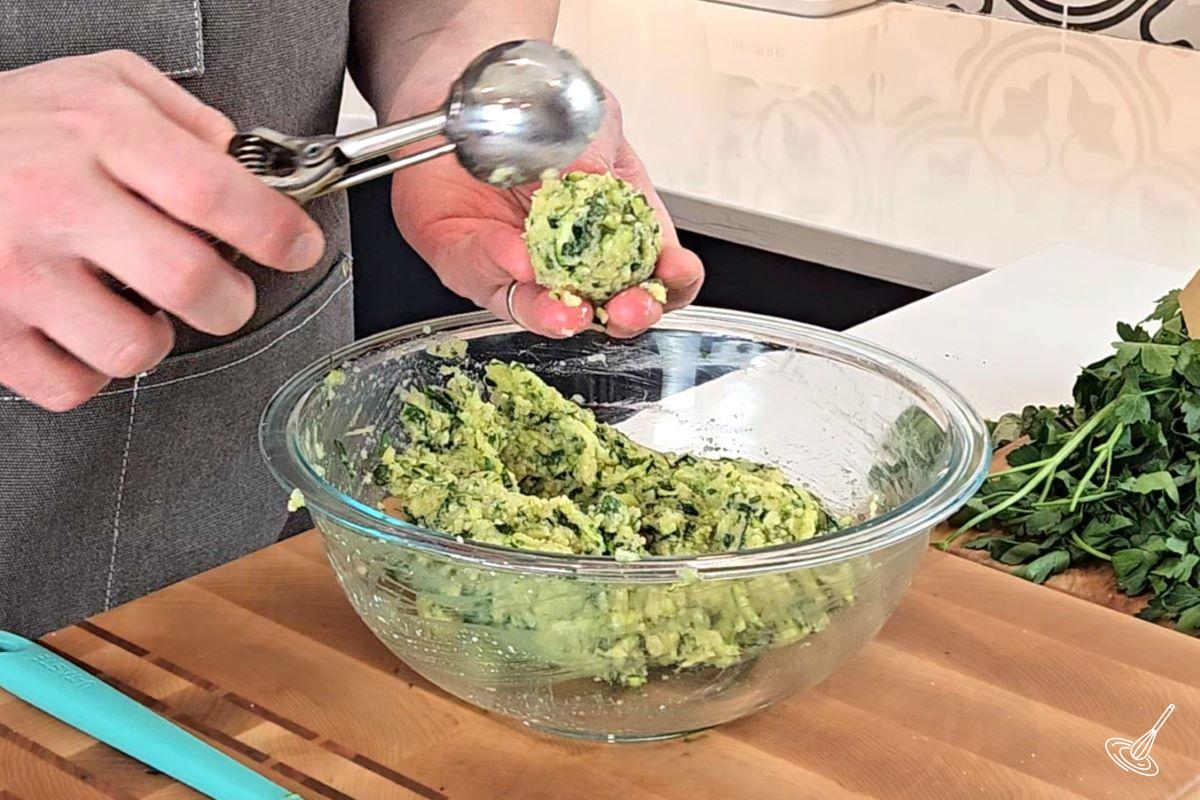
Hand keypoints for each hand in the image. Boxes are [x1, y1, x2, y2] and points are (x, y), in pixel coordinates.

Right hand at [0, 50, 325, 410]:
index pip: (211, 189)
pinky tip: (84, 330)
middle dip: (230, 300)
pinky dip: (93, 370)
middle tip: (224, 293)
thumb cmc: (14, 127)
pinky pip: (75, 385)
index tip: (298, 246)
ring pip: (134, 348)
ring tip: (134, 305)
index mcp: (96, 133)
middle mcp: (55, 199)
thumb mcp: (99, 85)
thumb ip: (181, 118)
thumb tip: (247, 166)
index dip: (273, 228)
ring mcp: (15, 269)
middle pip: (187, 280)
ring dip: (156, 338)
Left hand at [391, 92, 703, 338]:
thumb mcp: (591, 122)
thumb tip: (602, 194)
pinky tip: (516, 258)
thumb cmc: (535, 104)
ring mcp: (519, 264)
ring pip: (540, 309)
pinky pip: (481, 273)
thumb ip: (603, 161)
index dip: (673, 279)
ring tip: (568, 311)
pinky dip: (501, 267)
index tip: (674, 272)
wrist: (471, 84)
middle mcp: (569, 255)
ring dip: (557, 315)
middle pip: (606, 307)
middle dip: (623, 315)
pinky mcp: (467, 261)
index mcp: (616, 224)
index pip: (657, 270)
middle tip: (627, 309)